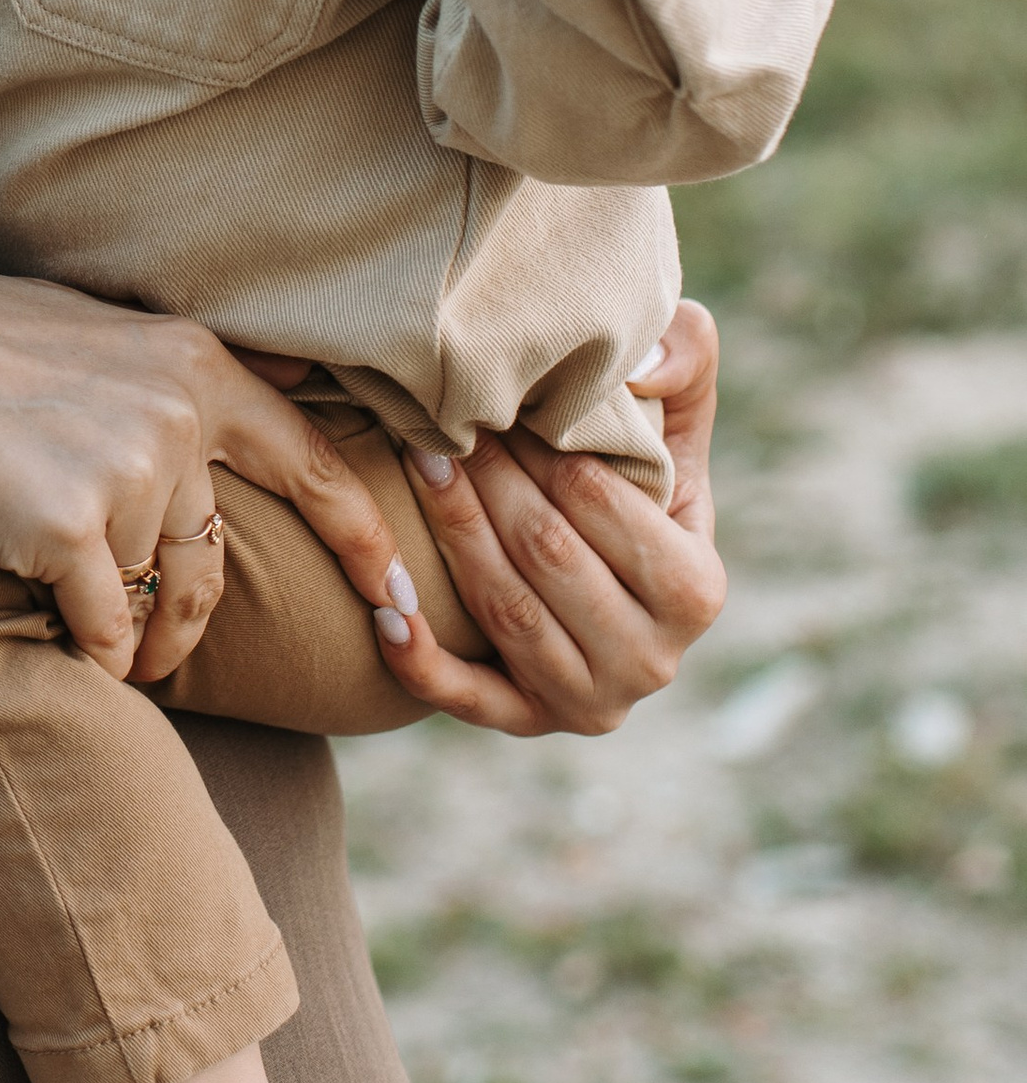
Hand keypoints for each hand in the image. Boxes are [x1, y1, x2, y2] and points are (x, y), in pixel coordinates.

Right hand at [0, 273, 413, 687]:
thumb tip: (299, 375)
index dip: (364, 537)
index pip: (310, 461)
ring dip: (134, 637)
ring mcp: (125, 469)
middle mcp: (173, 412)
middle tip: (170, 662)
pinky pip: (104, 627)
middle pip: (218, 555)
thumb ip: (186, 368)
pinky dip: (87, 645)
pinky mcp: (69, 527)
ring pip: (154, 594)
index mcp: (190, 362)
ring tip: (95, 636)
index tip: (406, 598)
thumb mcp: (94, 328)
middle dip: (196, 625)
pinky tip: (49, 622)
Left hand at [372, 300, 725, 735]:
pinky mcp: (529, 723)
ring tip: (413, 460)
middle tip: (434, 417)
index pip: (601, 505)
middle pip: (546, 555)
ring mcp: (589, 702)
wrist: (614, 575)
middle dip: (488, 478)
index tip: (493, 394)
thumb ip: (686, 362)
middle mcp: (652, 663)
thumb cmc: (640, 480)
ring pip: (504, 611)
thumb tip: (643, 359)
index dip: (541, 445)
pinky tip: (384, 610)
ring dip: (451, 533)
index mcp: (698, 591)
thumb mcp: (677, 421)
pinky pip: (468, 699)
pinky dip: (422, 661)